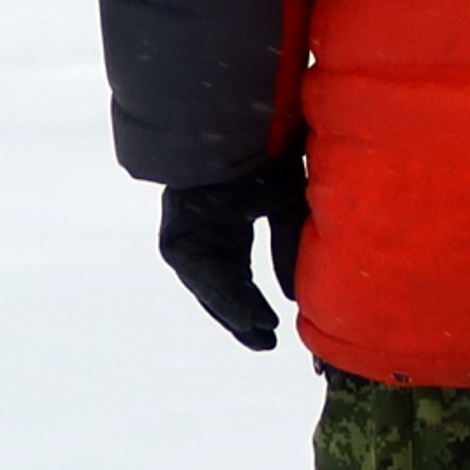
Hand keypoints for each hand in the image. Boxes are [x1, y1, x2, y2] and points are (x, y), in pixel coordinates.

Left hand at [160, 154, 306, 349]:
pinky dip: (221, 296)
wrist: (236, 124)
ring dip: (233, 312)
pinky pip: (199, 275)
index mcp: (228, 222)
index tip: (274, 329)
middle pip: (221, 286)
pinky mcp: (176, 236)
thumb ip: (287, 250)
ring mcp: (187, 233)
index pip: (238, 275)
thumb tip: (293, 298)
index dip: (255, 303)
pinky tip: (244, 315)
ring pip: (208, 284)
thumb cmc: (266, 155)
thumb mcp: (288, 207)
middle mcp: (204, 230)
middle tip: (265, 344)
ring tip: (260, 335)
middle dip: (242, 316)